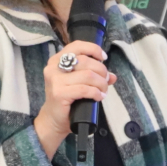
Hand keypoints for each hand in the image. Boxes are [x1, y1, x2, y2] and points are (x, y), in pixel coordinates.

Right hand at [35, 40, 115, 156]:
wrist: (54, 119)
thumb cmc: (67, 99)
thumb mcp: (79, 83)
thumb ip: (94, 76)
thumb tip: (112, 76)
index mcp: (57, 60)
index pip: (77, 46)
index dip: (93, 49)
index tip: (104, 58)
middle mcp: (54, 67)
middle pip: (86, 61)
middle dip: (101, 71)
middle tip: (106, 81)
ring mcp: (55, 80)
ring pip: (87, 75)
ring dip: (101, 83)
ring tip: (103, 90)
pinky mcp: (59, 93)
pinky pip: (84, 89)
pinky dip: (96, 93)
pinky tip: (99, 97)